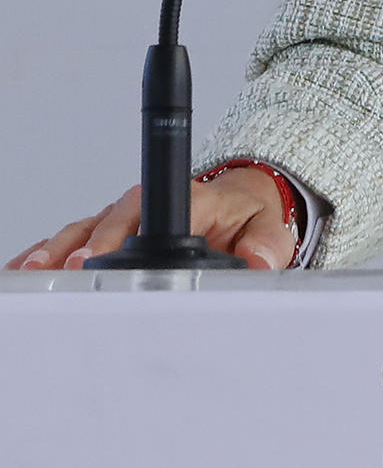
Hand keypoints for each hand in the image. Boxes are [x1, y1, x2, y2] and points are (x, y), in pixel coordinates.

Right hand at [6, 167, 299, 270]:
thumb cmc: (249, 214)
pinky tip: (27, 269)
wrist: (242, 200)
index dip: (124, 229)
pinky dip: (49, 251)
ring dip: (58, 248)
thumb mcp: (270, 226)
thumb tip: (258, 261)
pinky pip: (74, 237)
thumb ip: (268, 244)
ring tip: (34, 270)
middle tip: (66, 269)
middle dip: (86, 244)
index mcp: (191, 197)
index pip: (155, 208)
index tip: (102, 253)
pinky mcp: (110, 229)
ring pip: (85, 226)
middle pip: (110, 218)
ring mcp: (126, 216)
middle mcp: (151, 203)